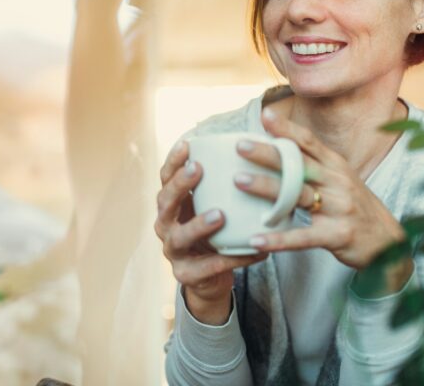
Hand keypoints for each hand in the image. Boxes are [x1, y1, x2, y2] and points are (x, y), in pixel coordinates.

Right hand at [155, 140, 268, 323]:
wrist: (209, 278)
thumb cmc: (214, 232)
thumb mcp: (212, 205)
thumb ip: (223, 184)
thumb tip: (258, 145)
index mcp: (171, 204)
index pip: (165, 178)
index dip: (173, 161)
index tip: (188, 144)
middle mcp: (165, 224)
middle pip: (165, 202)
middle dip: (180, 184)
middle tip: (198, 169)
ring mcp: (173, 251)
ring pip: (180, 236)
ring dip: (198, 224)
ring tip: (220, 215)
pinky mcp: (186, 275)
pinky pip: (209, 266)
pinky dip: (232, 259)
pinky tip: (255, 250)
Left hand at [234, 109, 411, 292]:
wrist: (389, 243)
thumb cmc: (354, 207)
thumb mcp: (339, 180)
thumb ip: (312, 166)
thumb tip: (276, 150)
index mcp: (336, 166)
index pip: (309, 142)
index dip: (287, 128)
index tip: (265, 115)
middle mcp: (338, 182)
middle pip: (299, 164)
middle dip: (269, 154)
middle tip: (240, 146)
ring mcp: (339, 208)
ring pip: (298, 195)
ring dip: (268, 188)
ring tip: (240, 181)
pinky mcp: (338, 235)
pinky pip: (303, 237)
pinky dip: (278, 239)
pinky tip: (256, 239)